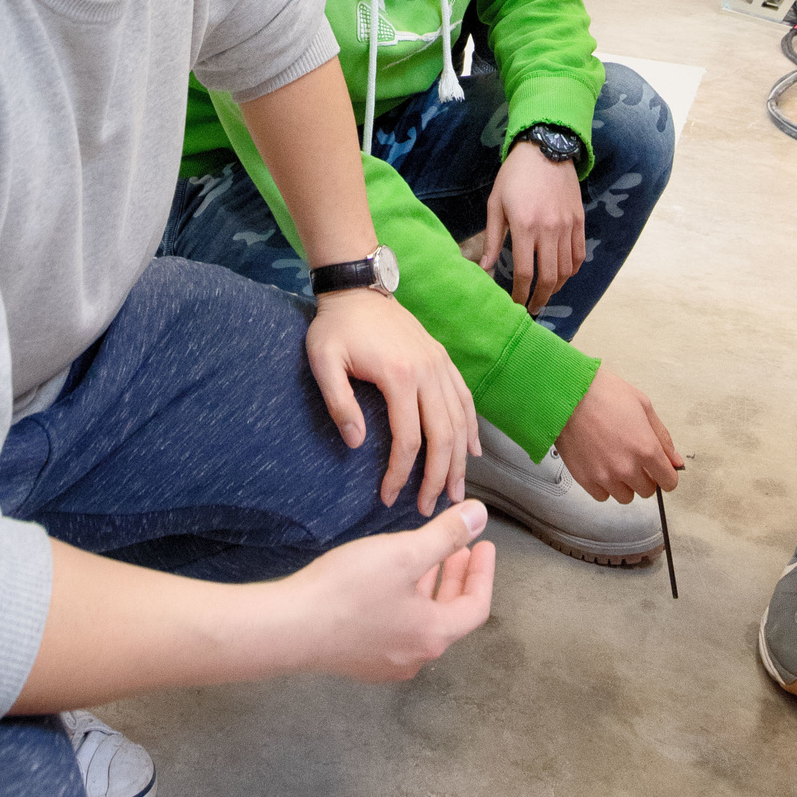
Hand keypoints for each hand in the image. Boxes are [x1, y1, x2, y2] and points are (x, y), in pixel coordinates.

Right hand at [291, 502, 495, 681]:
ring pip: (422, 622)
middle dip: (457, 578)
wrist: (290, 627)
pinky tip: (392, 581)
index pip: (475, 607)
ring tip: (428, 558)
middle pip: (450, 616)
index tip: (484, 545)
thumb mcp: (403, 553)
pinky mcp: (360, 660)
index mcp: (433, 635)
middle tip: (462, 548)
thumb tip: (481, 516)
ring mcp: (386, 662)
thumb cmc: (349, 590)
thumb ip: (446, 535)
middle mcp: (415, 657)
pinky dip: (407, 602)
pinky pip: (398, 629)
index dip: (483, 573)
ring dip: (431, 589)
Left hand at [304, 291, 479, 512]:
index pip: (408, 440)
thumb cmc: (336, 327)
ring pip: (460, 421)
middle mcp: (428, 371)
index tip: (388, 498)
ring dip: (460, 461)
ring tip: (455, 492)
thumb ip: (339, 404)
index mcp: (399, 376)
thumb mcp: (324, 362)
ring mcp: (440, 364)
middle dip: (438, 478)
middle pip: (443, 436)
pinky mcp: (442, 359)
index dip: (400, 474)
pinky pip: (465, 398)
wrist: (358, 287)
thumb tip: (357, 445)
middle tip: (429, 509)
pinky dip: (472, 428)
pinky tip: (473, 452)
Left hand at [481, 142, 584, 313]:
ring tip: (545, 294)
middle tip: (531, 308)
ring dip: (556, 288)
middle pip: (549, 278)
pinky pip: (579, 254)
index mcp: (525, 226)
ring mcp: (568, 226)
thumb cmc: (514, 176)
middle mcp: (549, 229)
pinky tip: (562, 276)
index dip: (521, 295)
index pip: (526, 273)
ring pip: (567, 270)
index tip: (515, 305)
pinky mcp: (579, 221)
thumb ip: (493, 239)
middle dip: (539, 298)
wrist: (545, 147)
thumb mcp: (496, 204)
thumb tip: (485, 269)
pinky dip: (572, 270)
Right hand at [556, 365, 683, 501]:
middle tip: (635, 459)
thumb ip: (662, 437)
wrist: (566, 394)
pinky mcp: (585, 479)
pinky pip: (602, 496)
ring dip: (625, 484)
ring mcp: (605, 476)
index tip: (661, 470)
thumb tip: (675, 460)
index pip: (668, 482)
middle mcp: (627, 467)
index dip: (667, 475)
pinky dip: (604, 485)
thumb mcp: (643, 405)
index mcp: (646, 448)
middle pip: (647, 491)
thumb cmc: (603, 393)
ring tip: (615, 461)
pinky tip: (601, 466)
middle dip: (645, 477)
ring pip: (625, 497)